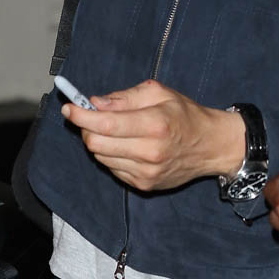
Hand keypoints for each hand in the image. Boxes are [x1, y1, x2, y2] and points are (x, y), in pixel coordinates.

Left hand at [61, 79, 243, 190]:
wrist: (210, 145)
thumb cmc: (184, 113)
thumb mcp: (159, 93)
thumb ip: (125, 97)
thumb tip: (95, 102)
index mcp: (154, 123)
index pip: (106, 123)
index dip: (82, 115)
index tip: (69, 108)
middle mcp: (149, 152)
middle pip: (97, 144)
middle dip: (86, 127)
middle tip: (88, 115)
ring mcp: (146, 173)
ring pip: (101, 158)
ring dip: (97, 141)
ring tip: (111, 128)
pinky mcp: (144, 185)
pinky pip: (113, 169)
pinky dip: (110, 155)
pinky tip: (124, 144)